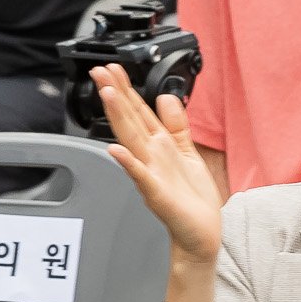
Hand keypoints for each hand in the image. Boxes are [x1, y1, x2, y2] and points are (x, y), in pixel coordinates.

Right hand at [94, 62, 221, 262]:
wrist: (200, 233)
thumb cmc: (192, 198)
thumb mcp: (188, 152)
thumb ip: (176, 124)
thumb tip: (165, 96)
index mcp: (158, 146)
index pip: (137, 111)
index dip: (126, 89)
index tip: (113, 68)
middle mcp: (150, 156)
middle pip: (129, 119)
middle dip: (115, 95)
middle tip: (100, 71)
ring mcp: (150, 174)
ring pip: (131, 140)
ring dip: (118, 118)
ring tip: (106, 95)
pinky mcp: (156, 193)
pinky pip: (139, 175)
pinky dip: (127, 163)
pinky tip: (115, 150)